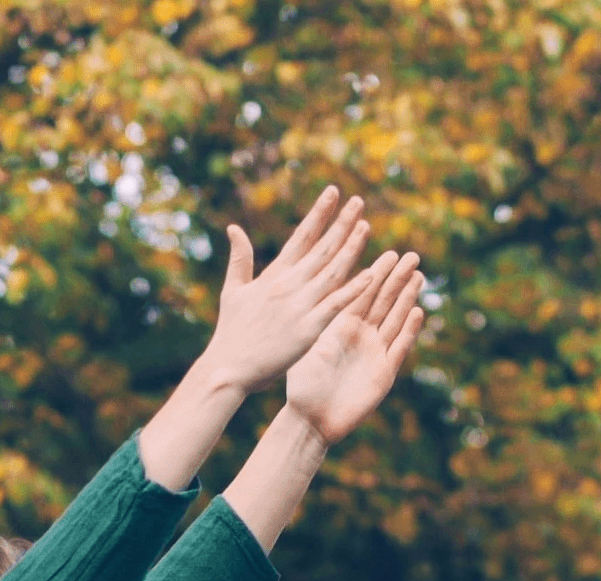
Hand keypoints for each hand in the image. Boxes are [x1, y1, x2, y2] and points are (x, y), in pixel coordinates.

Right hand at [202, 187, 374, 394]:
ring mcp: (299, 307)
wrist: (228, 367)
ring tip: (366, 226)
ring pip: (332, 271)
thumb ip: (240, 259)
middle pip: (322, 248)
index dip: (319, 213)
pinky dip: (353, 290)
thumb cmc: (231, 333)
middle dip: (341, 223)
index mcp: (274, 275)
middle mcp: (289, 285)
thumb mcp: (233, 290)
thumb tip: (234, 228)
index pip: (302, 236)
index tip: (333, 192)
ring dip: (351, 248)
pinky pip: (336, 306)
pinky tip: (372, 275)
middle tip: (359, 201)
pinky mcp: (307, 330)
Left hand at [283, 250, 426, 444]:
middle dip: (398, 279)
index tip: (390, 252)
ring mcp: (375, 353)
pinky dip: (408, 330)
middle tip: (412, 256)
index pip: (362, 293)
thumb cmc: (302, 384)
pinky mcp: (383, 373)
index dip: (377, 274)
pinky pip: (398, 348)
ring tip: (419, 276)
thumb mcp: (309, 344)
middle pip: (384, 302)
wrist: (311, 419)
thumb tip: (314, 286)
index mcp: (341, 326)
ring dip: (407, 299)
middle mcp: (361, 336)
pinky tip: (417, 311)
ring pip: (395, 320)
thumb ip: (320, 318)